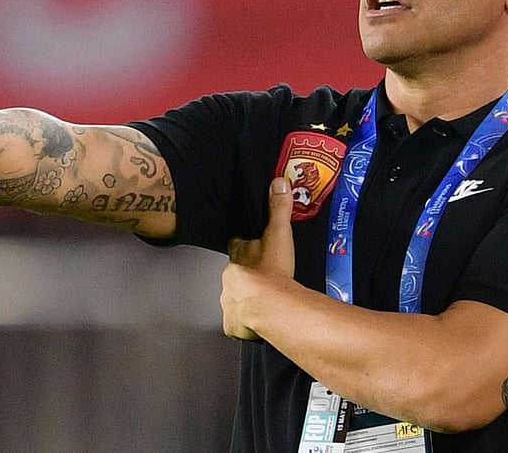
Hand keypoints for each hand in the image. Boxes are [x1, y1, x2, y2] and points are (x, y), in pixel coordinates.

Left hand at [221, 177, 295, 340]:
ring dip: (248, 301)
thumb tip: (279, 181)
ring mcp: (229, 303)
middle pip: (236, 274)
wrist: (266, 306)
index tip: (252, 245)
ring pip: (236, 299)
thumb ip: (279, 208)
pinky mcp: (232, 324)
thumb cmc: (272, 270)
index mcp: (238, 256)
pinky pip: (238, 324)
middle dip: (248, 277)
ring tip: (266, 304)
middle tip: (266, 279)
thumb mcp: (278, 234)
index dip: (245, 246)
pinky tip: (260, 323)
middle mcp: (228, 279)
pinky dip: (247, 324)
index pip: (237, 246)